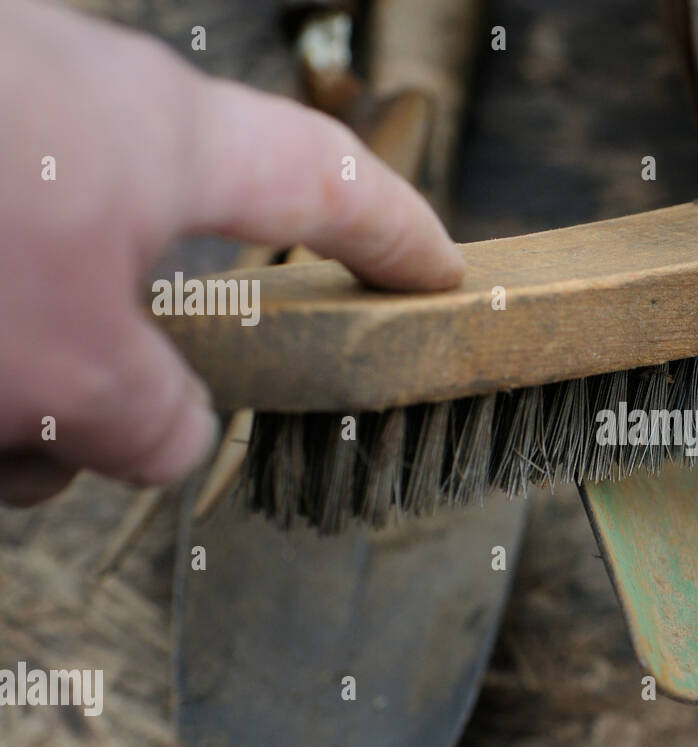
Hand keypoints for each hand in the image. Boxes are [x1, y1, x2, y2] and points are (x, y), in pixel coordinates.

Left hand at [0, 0, 464, 504]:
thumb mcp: (62, 370)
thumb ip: (153, 421)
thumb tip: (171, 439)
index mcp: (162, 141)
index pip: (331, 186)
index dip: (401, 238)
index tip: (442, 277)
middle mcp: (82, 129)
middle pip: (153, 288)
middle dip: (102, 396)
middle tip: (47, 455)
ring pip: (43, 307)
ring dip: (4, 408)